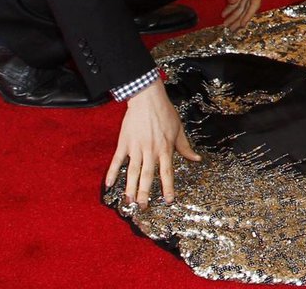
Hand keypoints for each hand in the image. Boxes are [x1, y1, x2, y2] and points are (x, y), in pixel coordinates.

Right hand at [105, 80, 199, 205]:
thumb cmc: (165, 113)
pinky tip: (109, 185)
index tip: (169, 201)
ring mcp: (136, 148)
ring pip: (133, 171)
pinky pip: (117, 160)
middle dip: (145, 193)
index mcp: (165, 149)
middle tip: (143, 207)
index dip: (168, 187)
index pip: (167, 172)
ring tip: (128, 202)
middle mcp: (150, 151)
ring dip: (130, 188)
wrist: (147, 99)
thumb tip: (196, 159)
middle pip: (147, 176)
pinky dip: (112, 172)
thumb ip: (185, 147)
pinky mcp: (124, 143)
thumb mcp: (179, 129)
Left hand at [221, 0, 266, 32]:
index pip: (254, 4)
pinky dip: (231, 6)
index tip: (242, 25)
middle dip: (239, 18)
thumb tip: (233, 3)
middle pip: (248, 7)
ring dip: (234, 14)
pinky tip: (224, 13)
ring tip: (226, 24)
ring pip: (242, 5)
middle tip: (231, 29)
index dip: (248, 15)